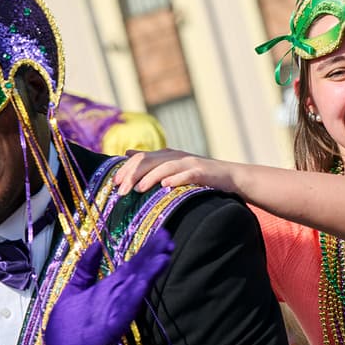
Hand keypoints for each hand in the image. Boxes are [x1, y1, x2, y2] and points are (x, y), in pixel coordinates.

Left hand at [43, 229, 175, 344]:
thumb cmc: (68, 328)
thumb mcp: (74, 291)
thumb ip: (86, 269)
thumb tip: (95, 244)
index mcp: (109, 288)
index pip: (132, 265)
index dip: (147, 250)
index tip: (162, 234)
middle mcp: (116, 298)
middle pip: (138, 273)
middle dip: (152, 255)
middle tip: (169, 237)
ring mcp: (115, 312)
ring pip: (135, 289)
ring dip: (149, 273)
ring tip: (163, 256)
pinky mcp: (110, 329)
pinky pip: (124, 311)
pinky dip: (133, 297)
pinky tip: (143, 283)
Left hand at [112, 149, 236, 195]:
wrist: (230, 176)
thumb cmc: (200, 175)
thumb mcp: (173, 164)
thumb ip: (152, 160)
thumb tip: (127, 154)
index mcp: (167, 154)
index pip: (141, 157)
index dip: (126, 169)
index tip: (113, 183)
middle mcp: (176, 156)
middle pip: (149, 160)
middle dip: (132, 174)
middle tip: (121, 190)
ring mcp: (190, 163)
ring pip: (165, 167)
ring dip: (150, 178)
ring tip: (138, 189)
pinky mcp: (203, 172)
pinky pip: (187, 175)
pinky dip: (176, 180)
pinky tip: (165, 187)